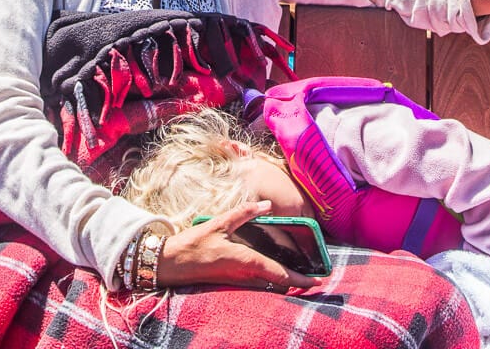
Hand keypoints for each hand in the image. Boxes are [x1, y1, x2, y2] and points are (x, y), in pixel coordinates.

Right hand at [155, 200, 317, 291]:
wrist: (172, 264)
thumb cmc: (195, 244)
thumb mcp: (220, 223)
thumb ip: (244, 213)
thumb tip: (267, 205)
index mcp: (245, 261)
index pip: (279, 273)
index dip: (300, 279)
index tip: (317, 281)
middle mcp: (245, 276)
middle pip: (278, 283)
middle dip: (297, 282)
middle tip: (315, 277)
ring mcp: (239, 281)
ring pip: (269, 284)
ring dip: (285, 281)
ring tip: (302, 274)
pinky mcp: (233, 281)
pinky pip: (258, 283)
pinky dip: (271, 279)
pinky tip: (276, 271)